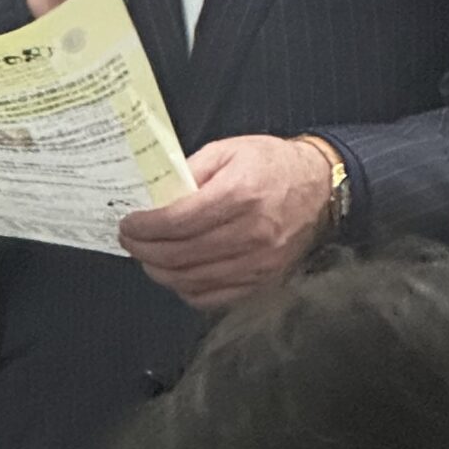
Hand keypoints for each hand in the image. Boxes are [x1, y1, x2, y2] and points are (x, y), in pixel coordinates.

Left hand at [119, 135, 331, 309]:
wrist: (319, 187)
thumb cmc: (272, 163)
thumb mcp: (229, 150)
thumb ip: (191, 171)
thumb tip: (155, 196)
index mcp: (240, 194)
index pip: (178, 221)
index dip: (145, 226)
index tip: (128, 223)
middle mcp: (250, 233)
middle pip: (181, 255)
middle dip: (145, 251)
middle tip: (129, 241)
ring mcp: (258, 264)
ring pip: (193, 281)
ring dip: (161, 272)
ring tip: (147, 258)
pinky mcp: (263, 283)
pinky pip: (213, 298)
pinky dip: (187, 290)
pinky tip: (176, 275)